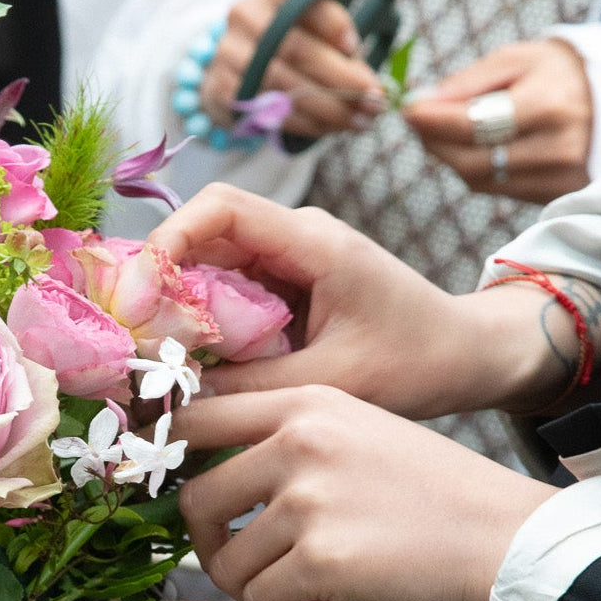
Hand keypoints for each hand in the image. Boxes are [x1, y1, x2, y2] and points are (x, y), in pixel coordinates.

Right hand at [150, 183, 573, 415]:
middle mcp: (294, 238)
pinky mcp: (286, 286)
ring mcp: (289, 260)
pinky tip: (190, 362)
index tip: (136, 301)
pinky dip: (203, 324)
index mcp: (314, 241)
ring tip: (152, 357)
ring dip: (177, 308)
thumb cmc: (418, 361)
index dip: (166, 244)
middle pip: (201, 237)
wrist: (467, 356)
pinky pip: (228, 294)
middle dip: (158, 284)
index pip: (219, 208)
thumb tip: (174, 391)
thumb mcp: (333, 381)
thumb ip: (251, 384)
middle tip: (132, 343)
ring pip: (208, 268)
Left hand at [172, 386, 557, 600]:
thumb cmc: (435, 492)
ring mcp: (307, 496)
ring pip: (227, 559)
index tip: (182, 494)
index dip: (169, 459)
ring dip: (258, 587)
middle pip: (194, 497)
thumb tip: (210, 487)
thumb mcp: (359, 431)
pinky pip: (262, 598)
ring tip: (309, 589)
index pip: (195, 417)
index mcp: (305, 401)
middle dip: (208, 543)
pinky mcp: (322, 556)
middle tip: (245, 563)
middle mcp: (297, 439)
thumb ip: (287, 442)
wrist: (509, 536)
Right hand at [199, 0, 385, 137]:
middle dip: (342, 79)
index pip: (305, 2)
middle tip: (373, 100)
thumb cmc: (285, 47)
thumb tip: (372, 85)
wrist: (235, 68)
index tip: (357, 48)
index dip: (334, 25)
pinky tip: (328, 129)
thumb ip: (338, 48)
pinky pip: (268, 110)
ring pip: (285, 86)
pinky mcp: (222, 87)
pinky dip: (303, 123)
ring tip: (359, 121)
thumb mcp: (311, 31)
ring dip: (328, 108)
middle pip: (298, 50)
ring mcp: (229, 53)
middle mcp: (247, 17)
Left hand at [402, 38, 592, 203]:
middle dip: (434, 141)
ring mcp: (557, 179)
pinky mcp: (553, 196)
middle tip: (417, 120)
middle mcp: (556, 149)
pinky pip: (493, 188)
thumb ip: (466, 82)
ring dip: (448, 156)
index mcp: (548, 106)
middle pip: (470, 160)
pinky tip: (470, 146)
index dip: (433, 121)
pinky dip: (471, 169)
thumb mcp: (515, 60)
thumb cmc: (554, 73)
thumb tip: (420, 104)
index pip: (475, 125)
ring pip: (477, 179)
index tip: (407, 109)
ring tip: (441, 129)